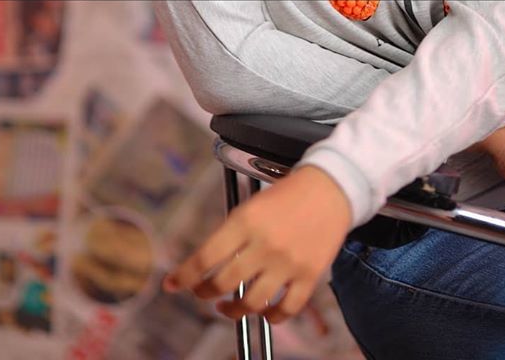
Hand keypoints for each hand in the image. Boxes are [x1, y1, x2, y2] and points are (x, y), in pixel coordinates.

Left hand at [162, 164, 352, 322]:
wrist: (332, 186)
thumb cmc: (290, 192)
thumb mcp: (253, 203)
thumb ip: (233, 233)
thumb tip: (209, 263)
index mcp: (246, 221)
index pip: (205, 257)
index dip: (184, 276)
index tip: (172, 284)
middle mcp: (265, 244)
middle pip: (223, 283)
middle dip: (205, 293)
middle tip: (201, 293)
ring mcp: (287, 263)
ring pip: (252, 303)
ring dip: (234, 310)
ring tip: (228, 307)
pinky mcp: (309, 275)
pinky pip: (286, 309)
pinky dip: (272, 317)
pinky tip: (265, 313)